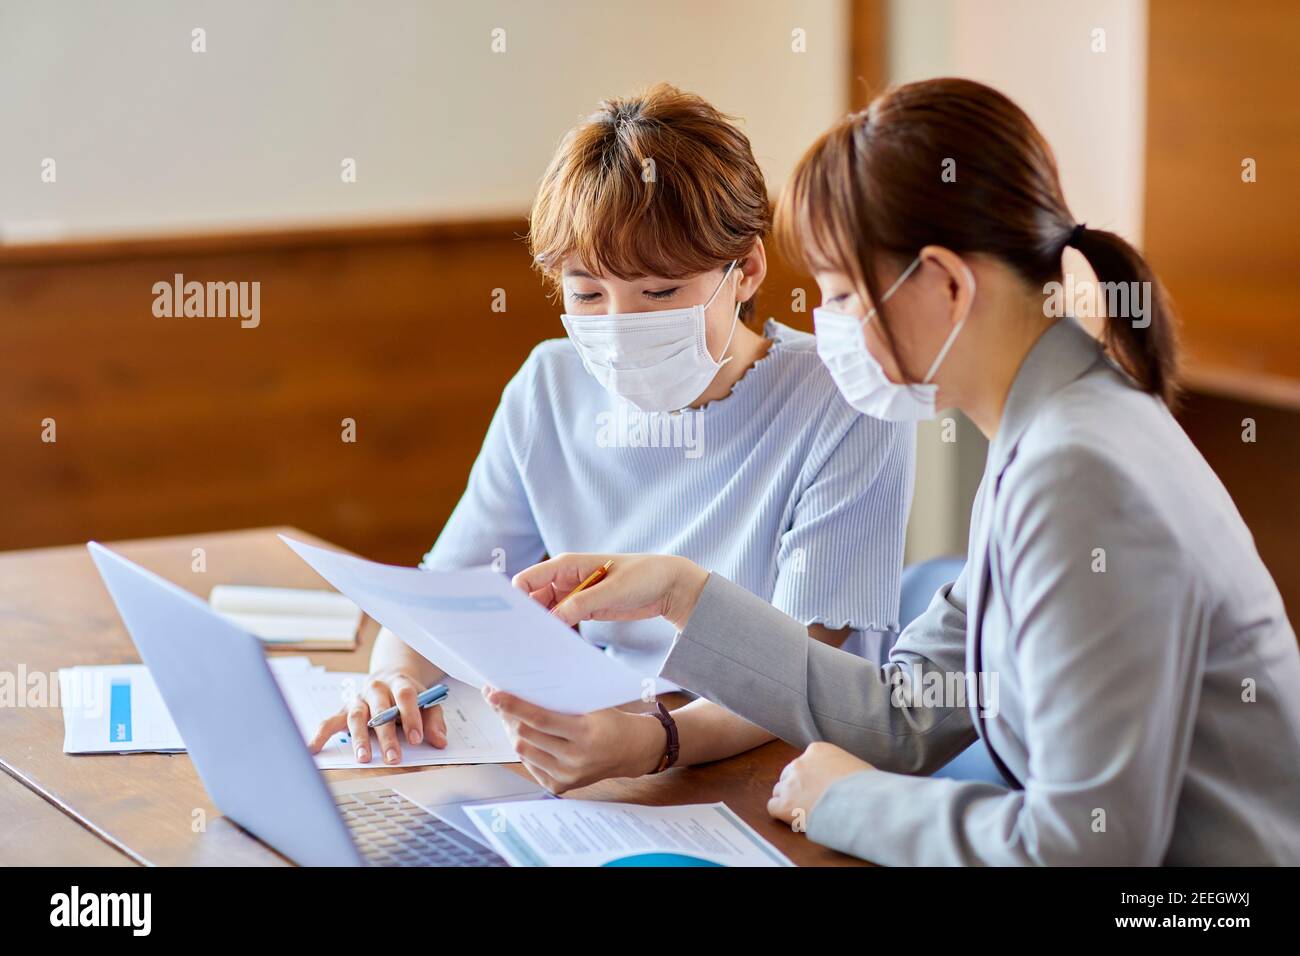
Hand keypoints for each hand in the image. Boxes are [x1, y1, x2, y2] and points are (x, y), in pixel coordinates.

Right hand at [308, 668, 447, 764]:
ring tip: (363, 757)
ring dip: (359, 738)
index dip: (411, 717)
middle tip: (393, 757)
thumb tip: (440, 741)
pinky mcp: (345, 709)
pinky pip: (330, 721)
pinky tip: (313, 748)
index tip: (416, 738)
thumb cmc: (409, 694)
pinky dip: (321, 734)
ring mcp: (359, 699)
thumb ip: (433, 720)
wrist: (390, 675)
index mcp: (399, 683)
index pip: (405, 697)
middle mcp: (376, 688)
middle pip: (380, 710)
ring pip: (356, 716)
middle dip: (386, 735)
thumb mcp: (428, 701)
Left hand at [483, 685, 664, 793]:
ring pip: (523, 751)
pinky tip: (528, 736)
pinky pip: (530, 765)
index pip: (539, 719)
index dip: (512, 705)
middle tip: (498, 700)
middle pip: (525, 736)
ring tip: (512, 717)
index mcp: (584, 734)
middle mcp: (575, 758)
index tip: (493, 694)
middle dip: (507, 715)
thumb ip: (562, 699)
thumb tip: (524, 685)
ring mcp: (567, 776)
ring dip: (512, 732)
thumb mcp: (592, 704)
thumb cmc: (609, 721)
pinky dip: (525, 748)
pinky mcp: (561, 786)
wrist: (630, 750)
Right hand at [512, 553, 708, 630]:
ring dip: (540, 627)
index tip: (510, 622)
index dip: (514, 598)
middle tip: (519, 643)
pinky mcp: (584, 608)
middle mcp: (565, 578)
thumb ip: (581, 604)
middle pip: (532, 598)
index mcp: (567, 564)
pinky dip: (556, 631)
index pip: (527, 579)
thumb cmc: (643, 577)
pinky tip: (553, 647)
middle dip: (525, 617)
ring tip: (533, 649)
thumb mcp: (612, 591)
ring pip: (545, 611)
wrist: (669, 585)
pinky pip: (561, 620)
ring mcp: (574, 594)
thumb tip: (552, 620)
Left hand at [768, 742, 873, 828]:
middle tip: (812, 801)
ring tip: (806, 812)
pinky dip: (782, 814)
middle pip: (788, 775)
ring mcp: (790, 783)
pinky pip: (773, 807)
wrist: (864, 804)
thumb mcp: (854, 766)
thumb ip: (839, 766)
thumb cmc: (867, 788)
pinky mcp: (785, 804)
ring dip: (789, 800)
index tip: (820, 787)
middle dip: (797, 787)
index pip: (804, 761)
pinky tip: (795, 819)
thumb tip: (843, 777)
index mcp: (817, 750)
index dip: (811, 777)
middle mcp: (799, 763)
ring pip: (779, 791)